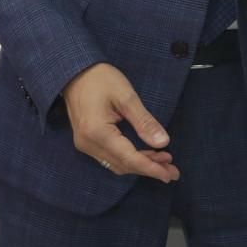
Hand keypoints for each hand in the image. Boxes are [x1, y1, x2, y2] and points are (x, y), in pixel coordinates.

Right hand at [63, 62, 178, 182]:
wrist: (74, 72)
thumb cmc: (100, 79)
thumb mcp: (126, 96)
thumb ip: (144, 121)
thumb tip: (163, 142)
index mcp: (97, 132)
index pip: (129, 158)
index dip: (151, 168)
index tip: (170, 174)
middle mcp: (88, 144)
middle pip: (124, 165)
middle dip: (149, 169)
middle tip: (173, 170)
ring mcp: (85, 144)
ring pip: (117, 164)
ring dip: (140, 165)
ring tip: (164, 162)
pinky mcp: (87, 141)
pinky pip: (110, 157)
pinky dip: (129, 158)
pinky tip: (146, 154)